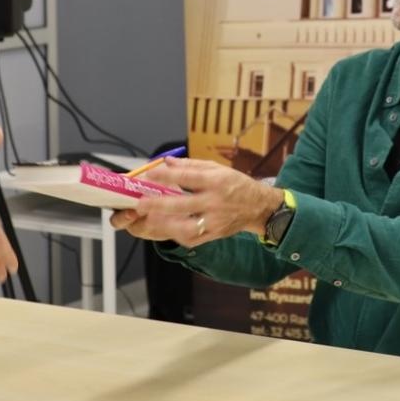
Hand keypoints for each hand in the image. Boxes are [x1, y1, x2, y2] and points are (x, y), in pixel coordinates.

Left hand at [110, 157, 280, 248]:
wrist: (258, 207)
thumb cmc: (235, 184)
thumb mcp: (216, 168)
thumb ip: (190, 165)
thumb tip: (165, 162)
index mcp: (216, 181)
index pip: (188, 177)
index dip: (167, 176)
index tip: (149, 174)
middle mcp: (216, 201)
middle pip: (184, 205)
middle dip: (159, 205)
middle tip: (140, 204)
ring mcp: (216, 220)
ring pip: (187, 227)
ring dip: (166, 225)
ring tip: (150, 220)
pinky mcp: (215, 234)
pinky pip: (193, 238)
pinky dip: (176, 234)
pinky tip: (165, 228)